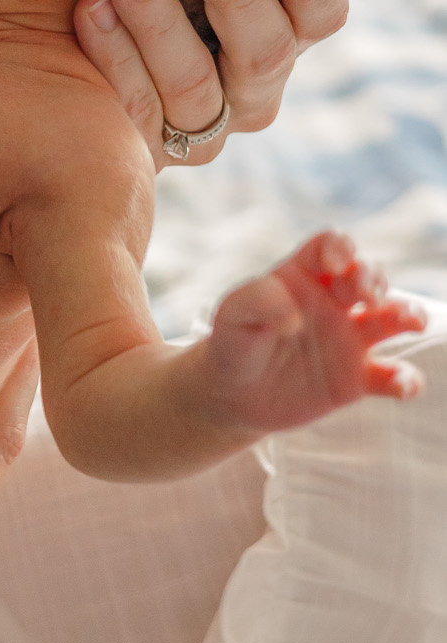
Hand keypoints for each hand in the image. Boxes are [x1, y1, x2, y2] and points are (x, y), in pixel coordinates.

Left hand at [72, 0, 383, 168]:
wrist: (80, 17)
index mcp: (288, 32)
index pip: (323, 13)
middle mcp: (254, 89)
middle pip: (265, 51)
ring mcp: (201, 124)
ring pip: (194, 84)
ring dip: (159, 20)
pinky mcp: (145, 145)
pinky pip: (137, 107)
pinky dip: (115, 54)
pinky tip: (91, 6)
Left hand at [201, 230, 426, 434]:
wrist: (231, 396)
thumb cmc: (232, 343)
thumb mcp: (231, 315)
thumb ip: (257, 301)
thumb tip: (295, 316)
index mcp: (303, 276)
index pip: (330, 246)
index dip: (340, 247)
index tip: (335, 265)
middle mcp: (333, 302)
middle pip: (367, 274)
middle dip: (373, 278)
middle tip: (365, 297)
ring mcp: (349, 339)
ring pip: (392, 317)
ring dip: (408, 314)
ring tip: (411, 321)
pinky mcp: (357, 379)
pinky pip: (391, 376)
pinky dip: (405, 379)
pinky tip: (403, 385)